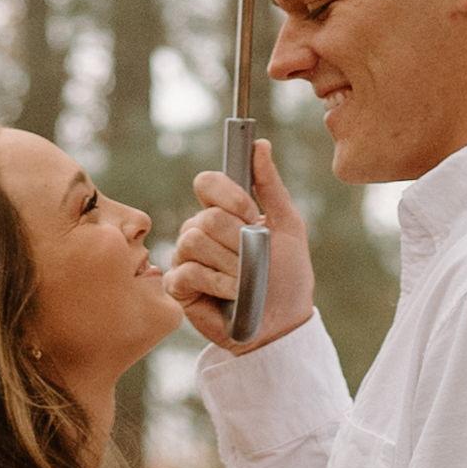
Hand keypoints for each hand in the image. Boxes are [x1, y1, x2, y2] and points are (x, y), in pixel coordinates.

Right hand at [165, 136, 317, 350]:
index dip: (230, 197)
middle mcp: (200, 230)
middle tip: (253, 259)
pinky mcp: (179, 287)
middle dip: (237, 241)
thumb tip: (260, 145)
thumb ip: (271, 186)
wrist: (283, 322)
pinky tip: (231, 294)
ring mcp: (186, 258)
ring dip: (229, 264)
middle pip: (205, 216)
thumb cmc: (287, 276)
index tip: (252, 217)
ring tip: (244, 280)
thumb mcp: (288, 226)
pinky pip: (186, 272)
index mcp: (224, 211)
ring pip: (193, 241)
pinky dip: (216, 282)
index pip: (207, 182)